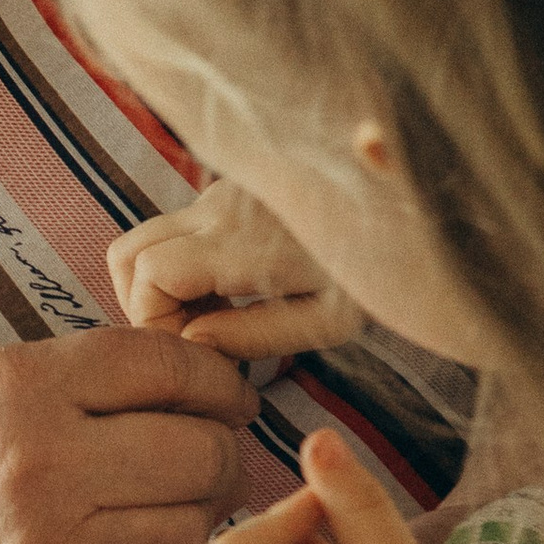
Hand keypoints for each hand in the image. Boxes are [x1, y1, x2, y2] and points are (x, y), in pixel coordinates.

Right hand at [0, 328, 256, 543]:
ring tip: (171, 520)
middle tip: (208, 466)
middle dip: (219, 456)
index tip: (226, 399)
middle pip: (196, 451)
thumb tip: (176, 375)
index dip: (218, 382)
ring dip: (193, 527)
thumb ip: (66, 376)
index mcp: (21, 384)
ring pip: (186, 530)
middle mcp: (40, 459)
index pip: (168, 367)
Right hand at [108, 180, 367, 362]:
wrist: (415, 202)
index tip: (197, 350)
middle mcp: (219, 209)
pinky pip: (177, 231)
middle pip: (128, 252)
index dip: (155, 323)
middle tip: (193, 338)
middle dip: (144, 306)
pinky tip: (229, 294)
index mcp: (242, 241)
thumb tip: (193, 342)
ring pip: (145, 237)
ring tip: (209, 318)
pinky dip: (180, 268)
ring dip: (157, 285)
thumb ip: (255, 335)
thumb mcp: (328, 320)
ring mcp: (221, 195)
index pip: (149, 274)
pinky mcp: (230, 193)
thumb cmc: (382, 265)